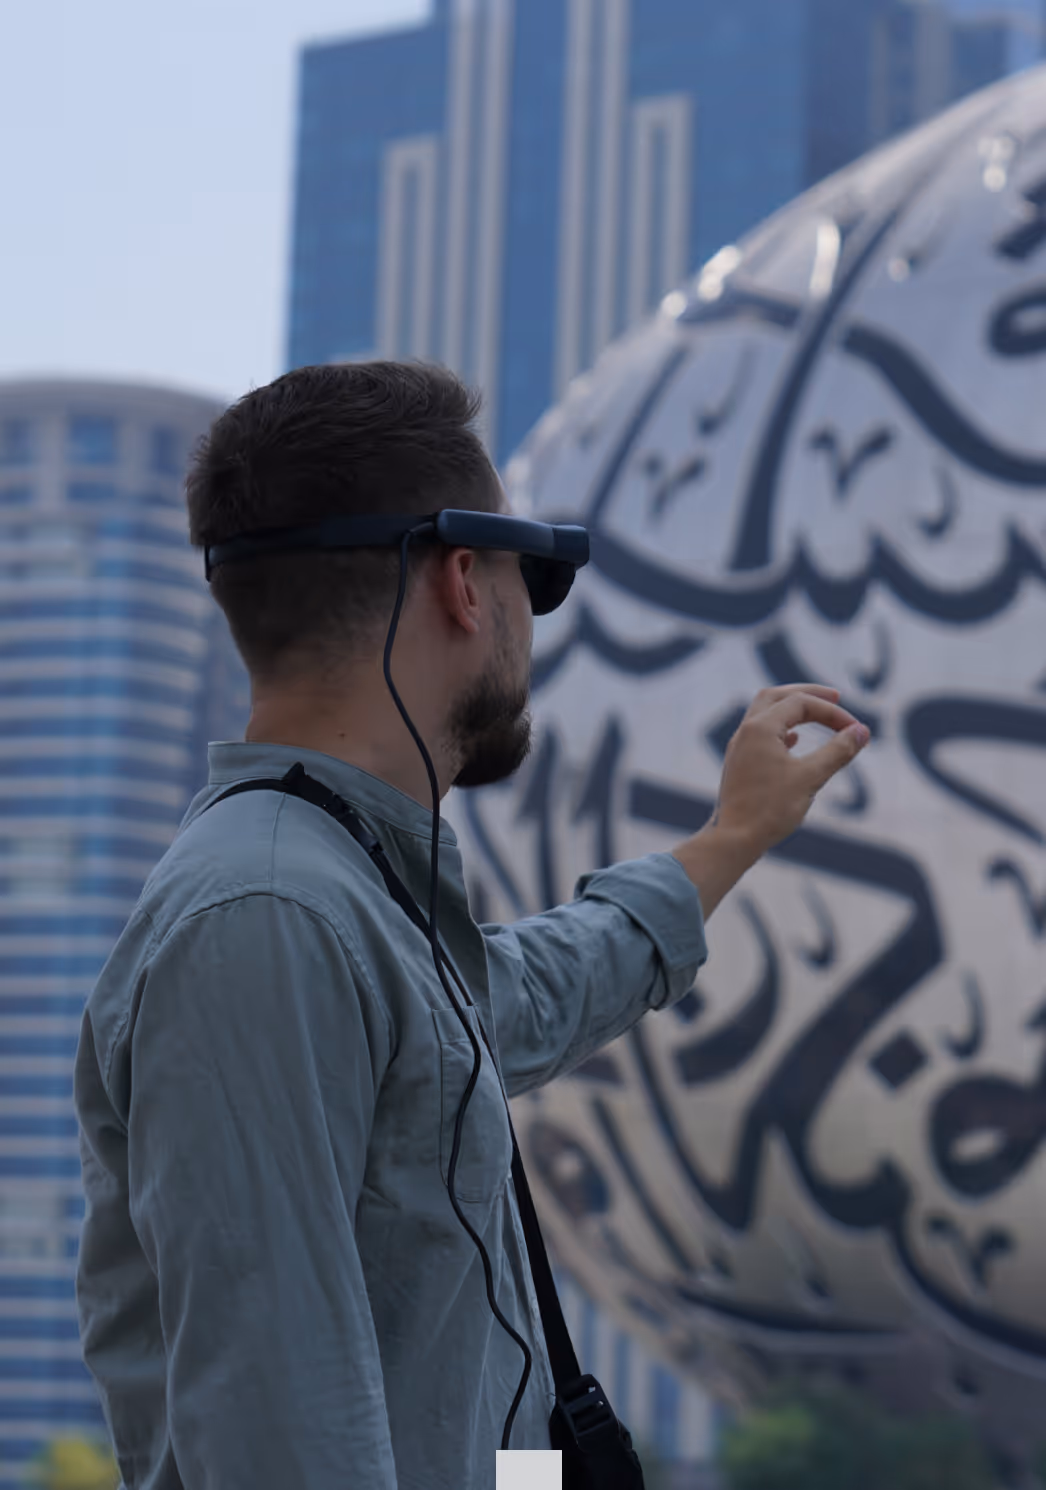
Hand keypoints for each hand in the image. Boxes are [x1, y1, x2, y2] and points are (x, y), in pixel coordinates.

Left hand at [672, 684, 868, 918]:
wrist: (733, 840)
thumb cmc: (769, 809)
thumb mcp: (811, 778)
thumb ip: (838, 751)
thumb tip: (861, 731)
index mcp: (759, 728)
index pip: (800, 703)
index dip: (832, 712)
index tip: (855, 730)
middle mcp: (745, 731)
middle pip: (776, 696)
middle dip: (807, 694)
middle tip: (835, 696)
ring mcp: (739, 748)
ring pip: (765, 714)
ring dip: (792, 710)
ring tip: (817, 713)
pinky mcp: (740, 765)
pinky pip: (760, 735)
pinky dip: (781, 730)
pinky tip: (794, 740)